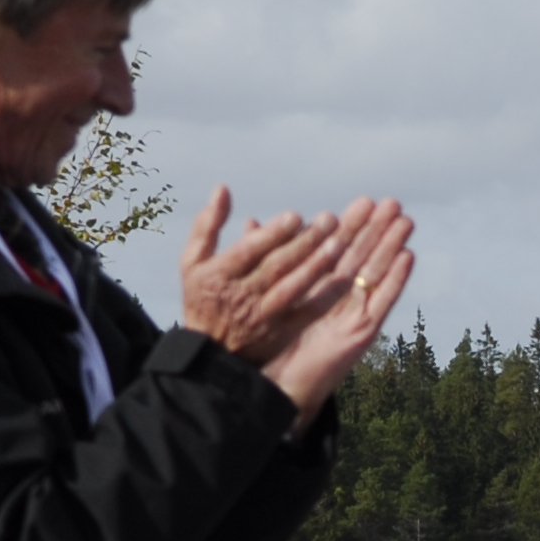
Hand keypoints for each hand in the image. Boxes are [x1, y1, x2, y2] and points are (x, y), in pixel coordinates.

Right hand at [176, 187, 351, 368]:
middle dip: (304, 242)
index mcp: (220, 275)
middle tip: (330, 219)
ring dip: (318, 266)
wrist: (212, 352)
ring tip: (340, 243)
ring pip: (294, 288)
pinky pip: (308, 313)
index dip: (273, 234)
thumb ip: (208, 225)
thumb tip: (223, 188)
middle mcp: (242, 295)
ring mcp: (264, 316)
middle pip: (276, 266)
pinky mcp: (282, 332)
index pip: (249, 251)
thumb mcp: (193, 261)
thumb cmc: (203, 297)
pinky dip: (326, 296)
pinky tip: (346, 277)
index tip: (296, 215)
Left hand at [261, 198, 414, 421]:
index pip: (338, 252)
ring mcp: (353, 317)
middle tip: (393, 202)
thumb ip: (261, 258)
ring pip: (377, 275)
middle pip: (363, 259)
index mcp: (317, 291)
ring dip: (392, 247)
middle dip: (378, 230)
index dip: (353, 226)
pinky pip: (382, 302)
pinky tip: (407, 257)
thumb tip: (253, 222)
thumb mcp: (261, 293)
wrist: (272, 387)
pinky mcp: (360, 334)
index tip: (365, 201)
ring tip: (406, 221)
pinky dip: (396, 280)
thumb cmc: (265, 348)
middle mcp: (339, 302)